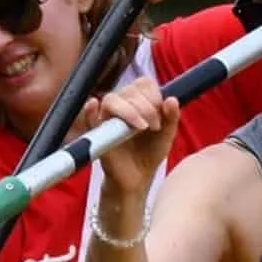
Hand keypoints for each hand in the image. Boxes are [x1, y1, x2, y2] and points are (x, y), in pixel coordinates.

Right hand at [90, 77, 179, 200]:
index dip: (154, 95)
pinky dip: (91, 110)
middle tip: (155, 126)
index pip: (143, 83)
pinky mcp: (98, 133)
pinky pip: (90, 117)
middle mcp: (121, 105)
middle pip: (129, 90)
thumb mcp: (166, 135)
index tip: (162, 114)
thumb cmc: (149, 153)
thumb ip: (171, 117)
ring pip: (112, 100)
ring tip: (142, 128)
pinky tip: (94, 106)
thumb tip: (172, 99)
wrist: (137, 178)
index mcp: (138, 101)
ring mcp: (107, 118)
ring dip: (130, 111)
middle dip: (147, 107)